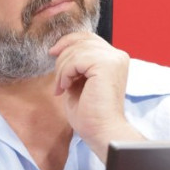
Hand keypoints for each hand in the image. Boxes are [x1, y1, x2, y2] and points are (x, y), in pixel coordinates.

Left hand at [48, 32, 143, 161]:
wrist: (102, 132)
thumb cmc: (91, 114)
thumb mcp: (79, 82)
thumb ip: (75, 64)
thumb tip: (58, 50)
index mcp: (114, 59)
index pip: (88, 37)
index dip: (68, 42)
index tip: (53, 53)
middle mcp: (117, 56)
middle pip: (81, 40)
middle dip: (62, 58)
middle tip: (58, 82)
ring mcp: (113, 59)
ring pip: (76, 50)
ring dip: (62, 69)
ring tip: (62, 88)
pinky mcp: (106, 65)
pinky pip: (76, 59)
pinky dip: (65, 73)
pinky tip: (66, 88)